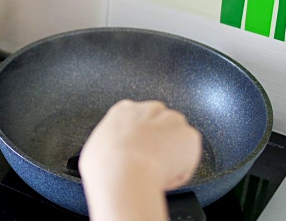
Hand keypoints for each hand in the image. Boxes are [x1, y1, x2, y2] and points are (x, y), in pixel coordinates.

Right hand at [79, 99, 201, 219]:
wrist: (122, 174)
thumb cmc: (105, 165)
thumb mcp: (95, 147)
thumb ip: (110, 143)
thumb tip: (109, 154)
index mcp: (123, 110)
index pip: (138, 119)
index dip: (139, 139)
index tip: (137, 152)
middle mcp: (149, 109)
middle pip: (160, 124)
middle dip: (158, 142)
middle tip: (149, 163)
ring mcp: (172, 121)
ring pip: (177, 138)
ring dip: (171, 154)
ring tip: (157, 172)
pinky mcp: (190, 136)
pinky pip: (189, 156)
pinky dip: (182, 168)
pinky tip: (165, 176)